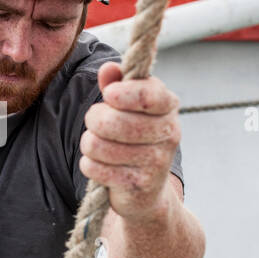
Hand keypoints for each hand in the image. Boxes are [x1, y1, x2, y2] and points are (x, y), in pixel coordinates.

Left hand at [79, 62, 180, 220]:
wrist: (147, 188)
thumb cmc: (134, 136)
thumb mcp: (127, 107)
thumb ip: (117, 85)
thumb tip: (108, 69)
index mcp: (168, 106)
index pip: (147, 95)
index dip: (123, 93)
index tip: (109, 95)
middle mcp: (169, 133)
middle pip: (113, 121)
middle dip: (93, 119)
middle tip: (94, 122)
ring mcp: (157, 161)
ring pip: (98, 145)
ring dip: (89, 144)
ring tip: (97, 144)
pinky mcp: (139, 185)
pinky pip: (95, 168)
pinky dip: (90, 165)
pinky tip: (101, 165)